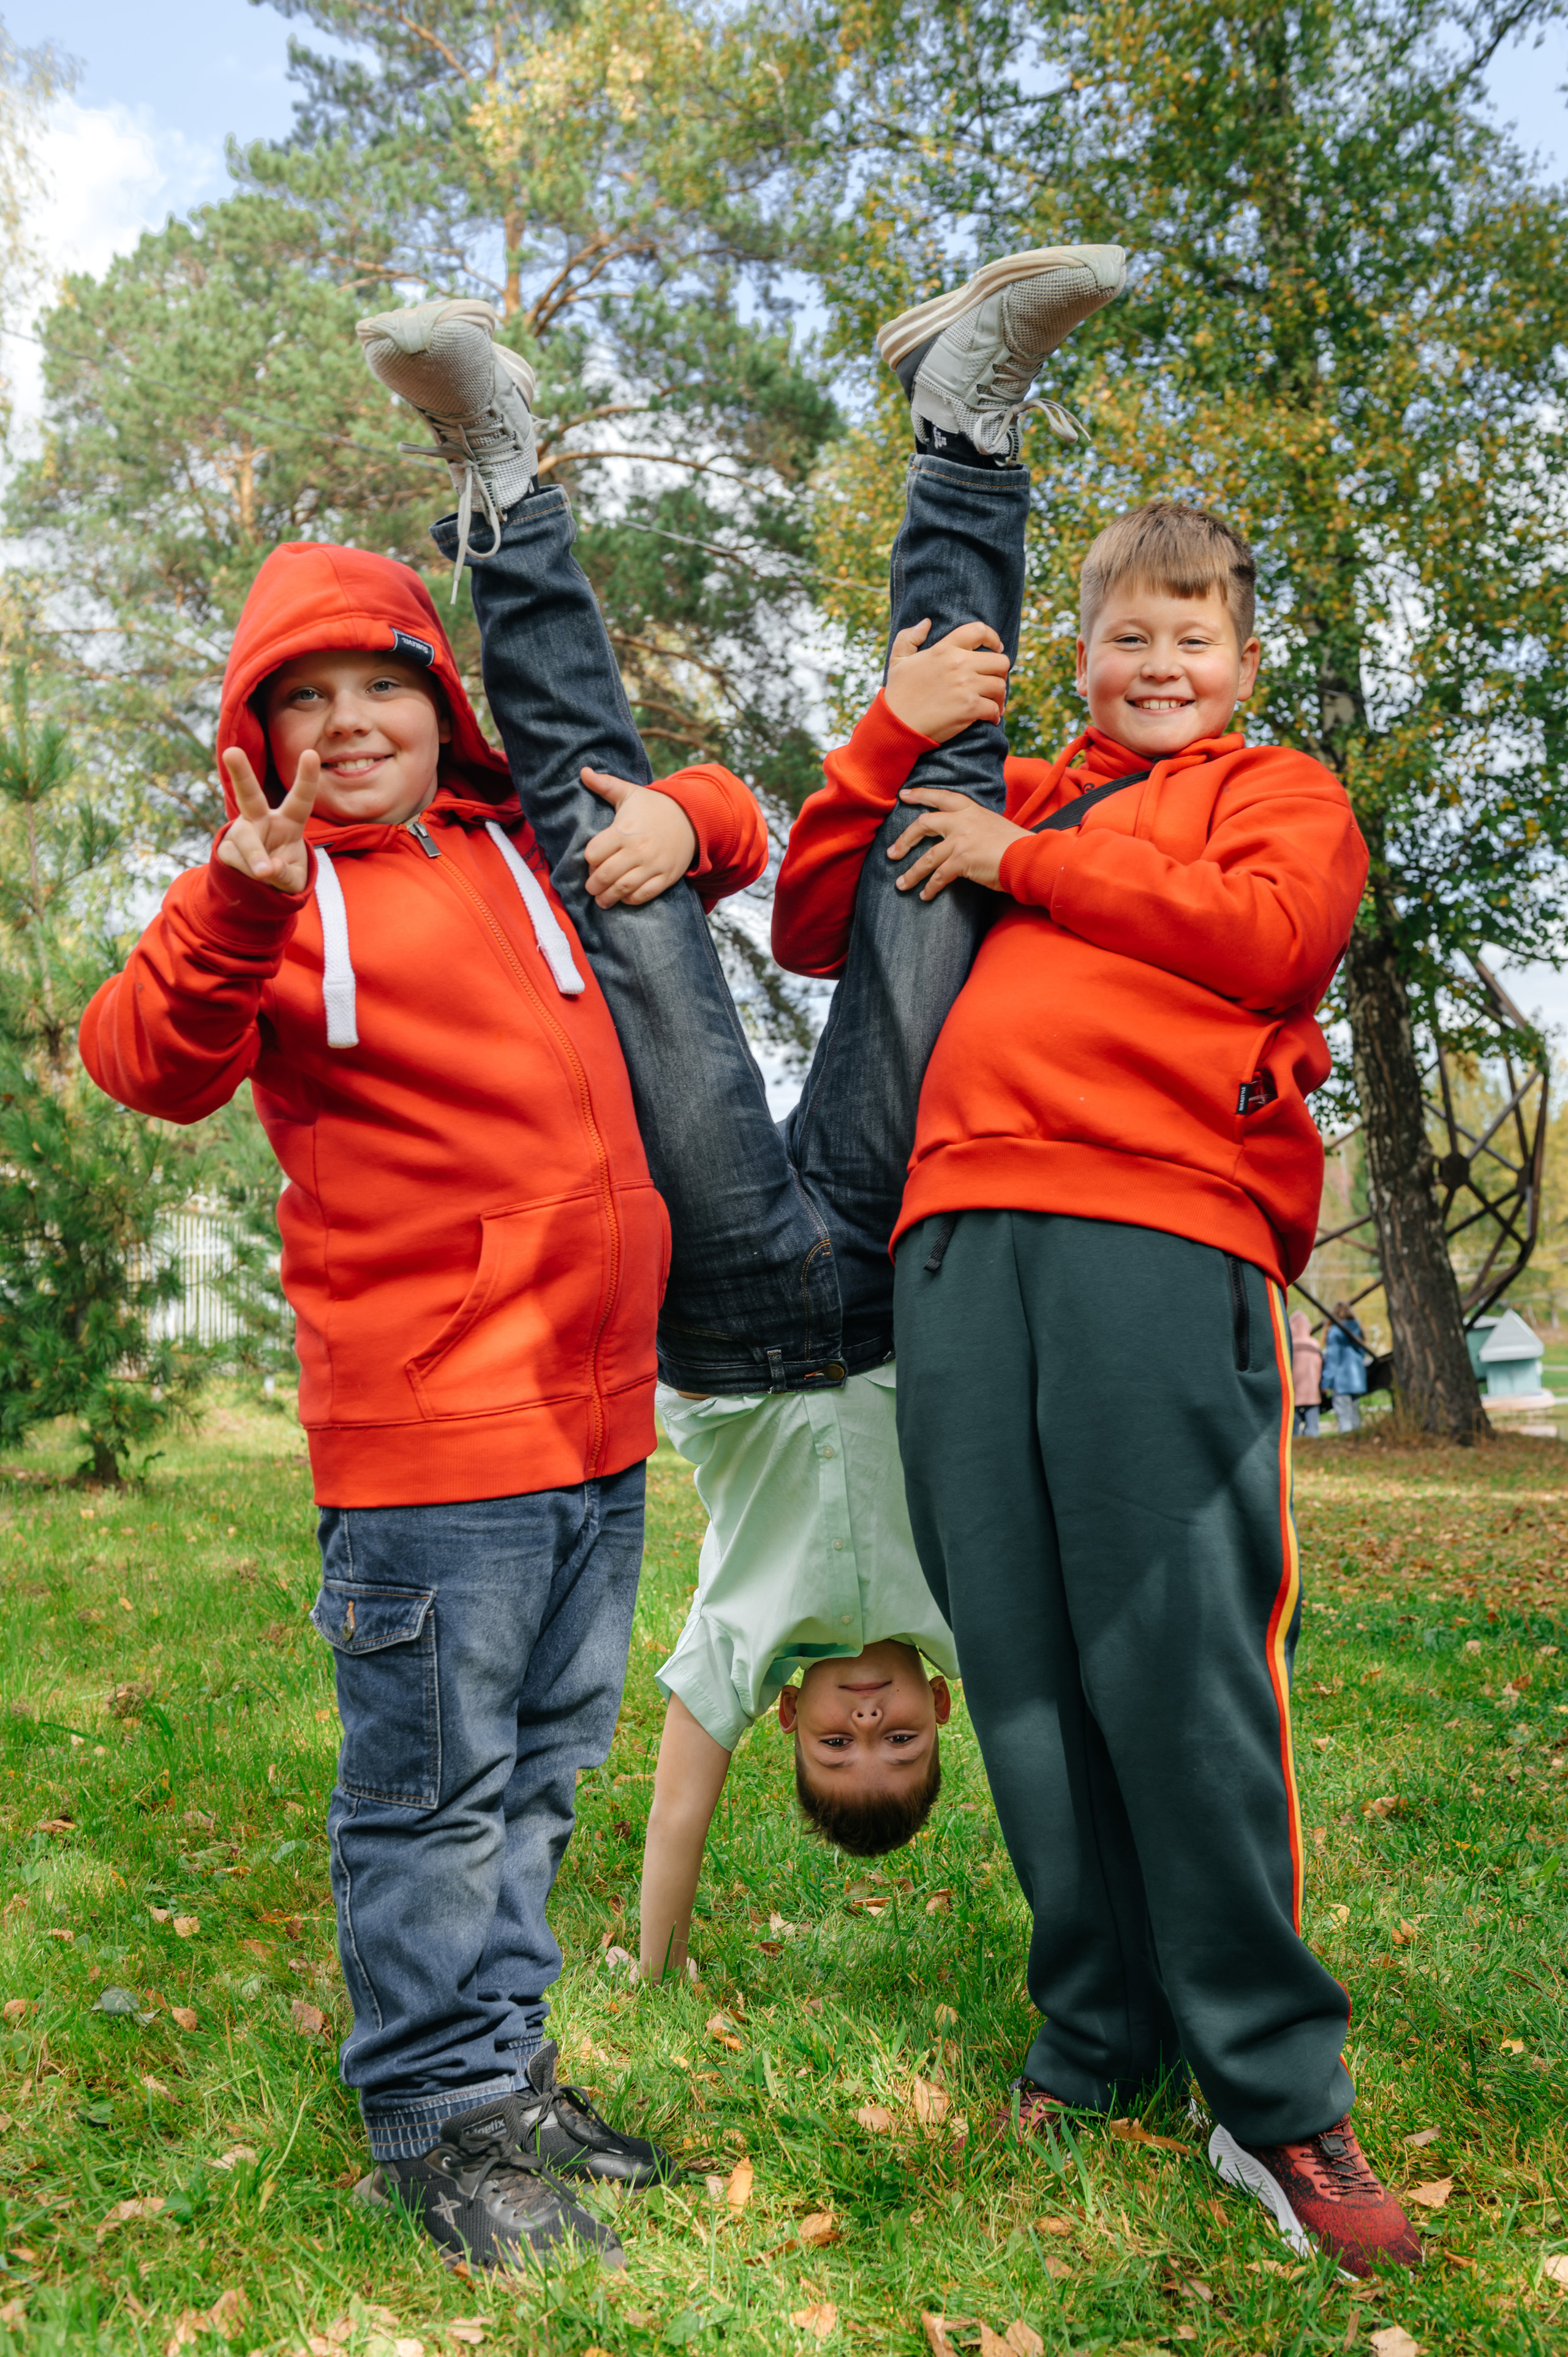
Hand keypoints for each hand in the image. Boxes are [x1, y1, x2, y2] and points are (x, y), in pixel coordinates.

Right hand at [217, 747, 318, 893]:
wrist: (259, 886)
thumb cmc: (284, 874)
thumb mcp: (294, 880)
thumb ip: (287, 875)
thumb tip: (267, 868)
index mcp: (289, 821)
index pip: (300, 799)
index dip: (306, 778)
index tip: (311, 753)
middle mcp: (261, 819)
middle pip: (250, 794)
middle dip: (240, 773)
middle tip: (231, 751)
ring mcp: (241, 831)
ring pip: (246, 839)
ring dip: (256, 857)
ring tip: (264, 873)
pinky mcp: (225, 846)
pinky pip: (235, 858)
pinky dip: (246, 872)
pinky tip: (251, 875)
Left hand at [582, 768, 697, 906]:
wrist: (691, 817)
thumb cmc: (653, 806)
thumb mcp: (629, 792)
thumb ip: (604, 784)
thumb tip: (583, 771)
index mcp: (624, 830)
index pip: (594, 854)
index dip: (588, 860)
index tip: (591, 862)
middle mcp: (637, 850)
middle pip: (605, 875)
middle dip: (593, 885)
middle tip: (590, 888)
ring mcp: (652, 865)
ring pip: (622, 889)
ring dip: (608, 898)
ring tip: (601, 900)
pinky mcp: (665, 877)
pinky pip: (644, 895)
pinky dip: (630, 900)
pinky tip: (624, 897)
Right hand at [882, 618, 1009, 743]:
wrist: (896, 724)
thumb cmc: (897, 693)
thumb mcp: (897, 660)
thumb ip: (909, 637)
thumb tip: (926, 623)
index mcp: (944, 649)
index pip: (979, 631)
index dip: (994, 638)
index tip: (997, 648)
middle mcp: (959, 664)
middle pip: (1000, 661)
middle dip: (1000, 672)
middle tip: (994, 681)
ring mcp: (966, 686)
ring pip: (1000, 686)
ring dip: (999, 696)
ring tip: (994, 702)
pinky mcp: (970, 708)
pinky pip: (994, 709)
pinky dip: (995, 715)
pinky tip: (990, 718)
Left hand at [888, 786, 1029, 899]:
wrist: (1029, 856)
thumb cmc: (1016, 845)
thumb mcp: (995, 825)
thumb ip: (976, 827)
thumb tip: (966, 838)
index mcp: (972, 811)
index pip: (942, 797)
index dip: (922, 795)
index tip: (904, 795)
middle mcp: (963, 822)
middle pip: (924, 824)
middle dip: (905, 839)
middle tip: (892, 852)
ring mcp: (961, 841)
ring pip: (927, 857)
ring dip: (912, 873)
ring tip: (901, 884)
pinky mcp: (962, 861)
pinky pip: (939, 876)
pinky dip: (930, 887)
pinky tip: (925, 895)